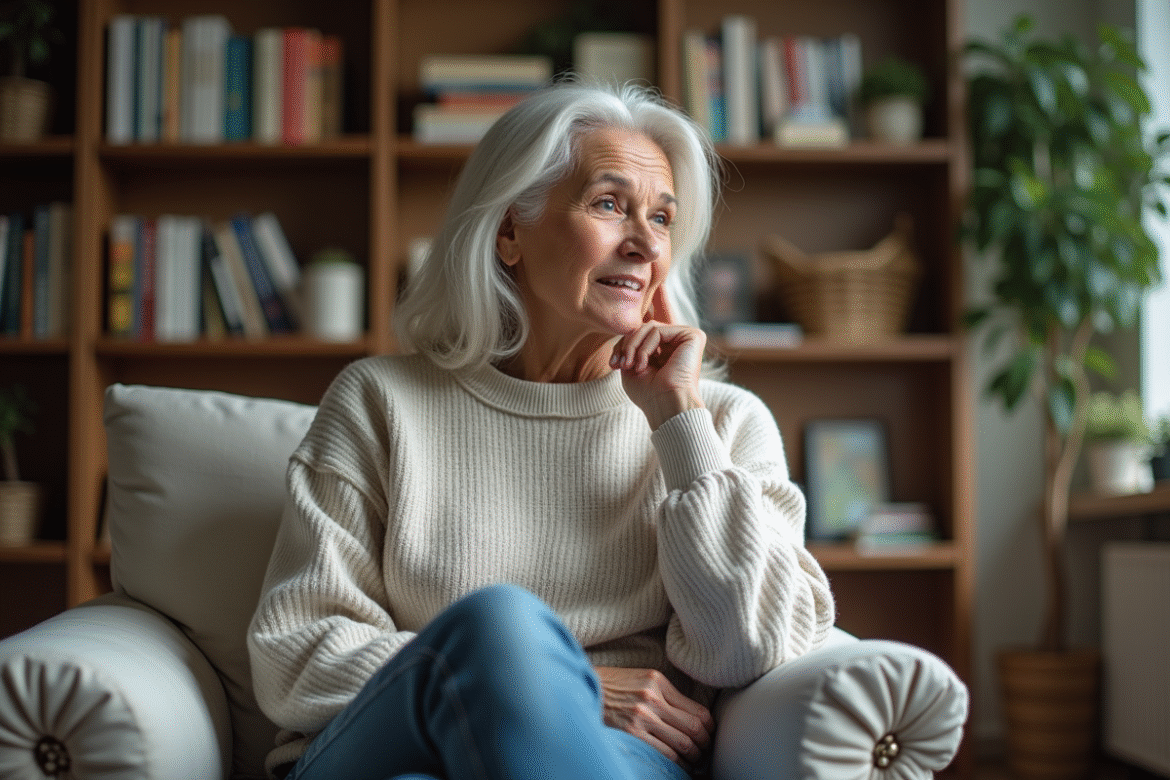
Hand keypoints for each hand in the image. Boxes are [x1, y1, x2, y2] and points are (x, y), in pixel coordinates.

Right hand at [593, 666, 714, 766]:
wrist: (581, 688)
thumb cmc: (612, 686)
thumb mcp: (640, 678)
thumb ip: (664, 693)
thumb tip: (690, 715)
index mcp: (657, 682)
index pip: (697, 710)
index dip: (709, 728)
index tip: (709, 735)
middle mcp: (652, 698)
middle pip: (693, 729)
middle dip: (704, 745)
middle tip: (704, 753)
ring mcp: (641, 717)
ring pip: (682, 744)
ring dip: (692, 757)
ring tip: (693, 762)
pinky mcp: (631, 733)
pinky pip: (663, 753)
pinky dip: (676, 763)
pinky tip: (677, 765)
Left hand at [611, 288, 705, 429]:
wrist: (666, 405)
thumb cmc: (649, 394)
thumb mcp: (631, 366)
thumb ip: (630, 346)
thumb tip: (626, 330)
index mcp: (667, 349)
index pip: (641, 335)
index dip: (623, 346)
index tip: (614, 365)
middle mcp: (678, 342)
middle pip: (644, 328)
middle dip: (626, 345)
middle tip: (620, 365)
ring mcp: (686, 338)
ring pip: (649, 327)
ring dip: (633, 346)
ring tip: (630, 366)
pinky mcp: (693, 336)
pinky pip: (658, 330)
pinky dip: (644, 347)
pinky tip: (643, 365)